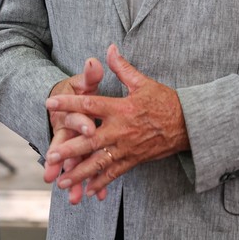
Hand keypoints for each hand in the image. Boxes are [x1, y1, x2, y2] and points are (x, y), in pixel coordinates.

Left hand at [45, 44, 188, 201]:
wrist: (188, 123)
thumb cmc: (164, 101)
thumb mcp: (143, 82)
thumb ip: (122, 68)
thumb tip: (110, 49)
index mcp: (121, 108)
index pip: (90, 104)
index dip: (69, 104)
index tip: (50, 104)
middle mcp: (121, 129)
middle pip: (90, 140)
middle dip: (69, 149)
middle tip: (51, 155)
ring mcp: (127, 147)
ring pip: (99, 162)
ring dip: (80, 172)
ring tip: (61, 181)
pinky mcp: (134, 159)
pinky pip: (115, 173)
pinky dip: (101, 182)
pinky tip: (87, 190)